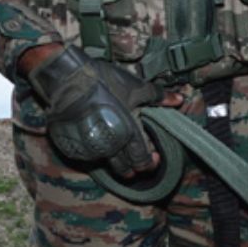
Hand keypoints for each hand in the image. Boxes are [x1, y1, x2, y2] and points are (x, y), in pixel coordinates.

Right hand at [27, 46, 180, 178]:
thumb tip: (180, 100)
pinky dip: (95, 154)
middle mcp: (110, 145)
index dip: (149, 162)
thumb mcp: (136, 87)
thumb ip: (159, 97)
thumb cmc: (104, 81)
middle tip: (136, 166)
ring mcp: (89, 147)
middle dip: (133, 168)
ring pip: (106, 164)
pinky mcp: (72, 146)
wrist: (67, 77)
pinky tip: (99, 146)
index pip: (142, 159)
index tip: (154, 158)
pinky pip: (87, 157)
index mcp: (129, 132)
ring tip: (118, 155)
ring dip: (114, 161)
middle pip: (125, 168)